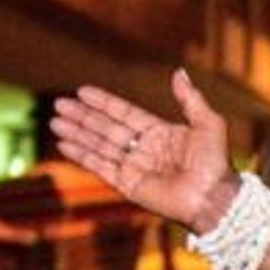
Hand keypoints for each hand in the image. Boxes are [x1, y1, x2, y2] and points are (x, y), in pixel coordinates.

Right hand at [51, 70, 236, 230]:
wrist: (213, 198)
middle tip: (59, 104)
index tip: (82, 91)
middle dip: (83, 116)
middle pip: (107, 128)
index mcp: (161, 133)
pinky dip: (81, 155)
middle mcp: (145, 149)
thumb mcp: (207, 123)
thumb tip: (178, 71)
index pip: (125, 114)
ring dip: (77, 133)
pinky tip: (63, 144)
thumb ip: (190, 99)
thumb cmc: (215, 162)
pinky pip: (100, 166)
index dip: (104, 103)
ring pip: (99, 146)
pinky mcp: (128, 185)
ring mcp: (135, 167)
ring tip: (54, 121)